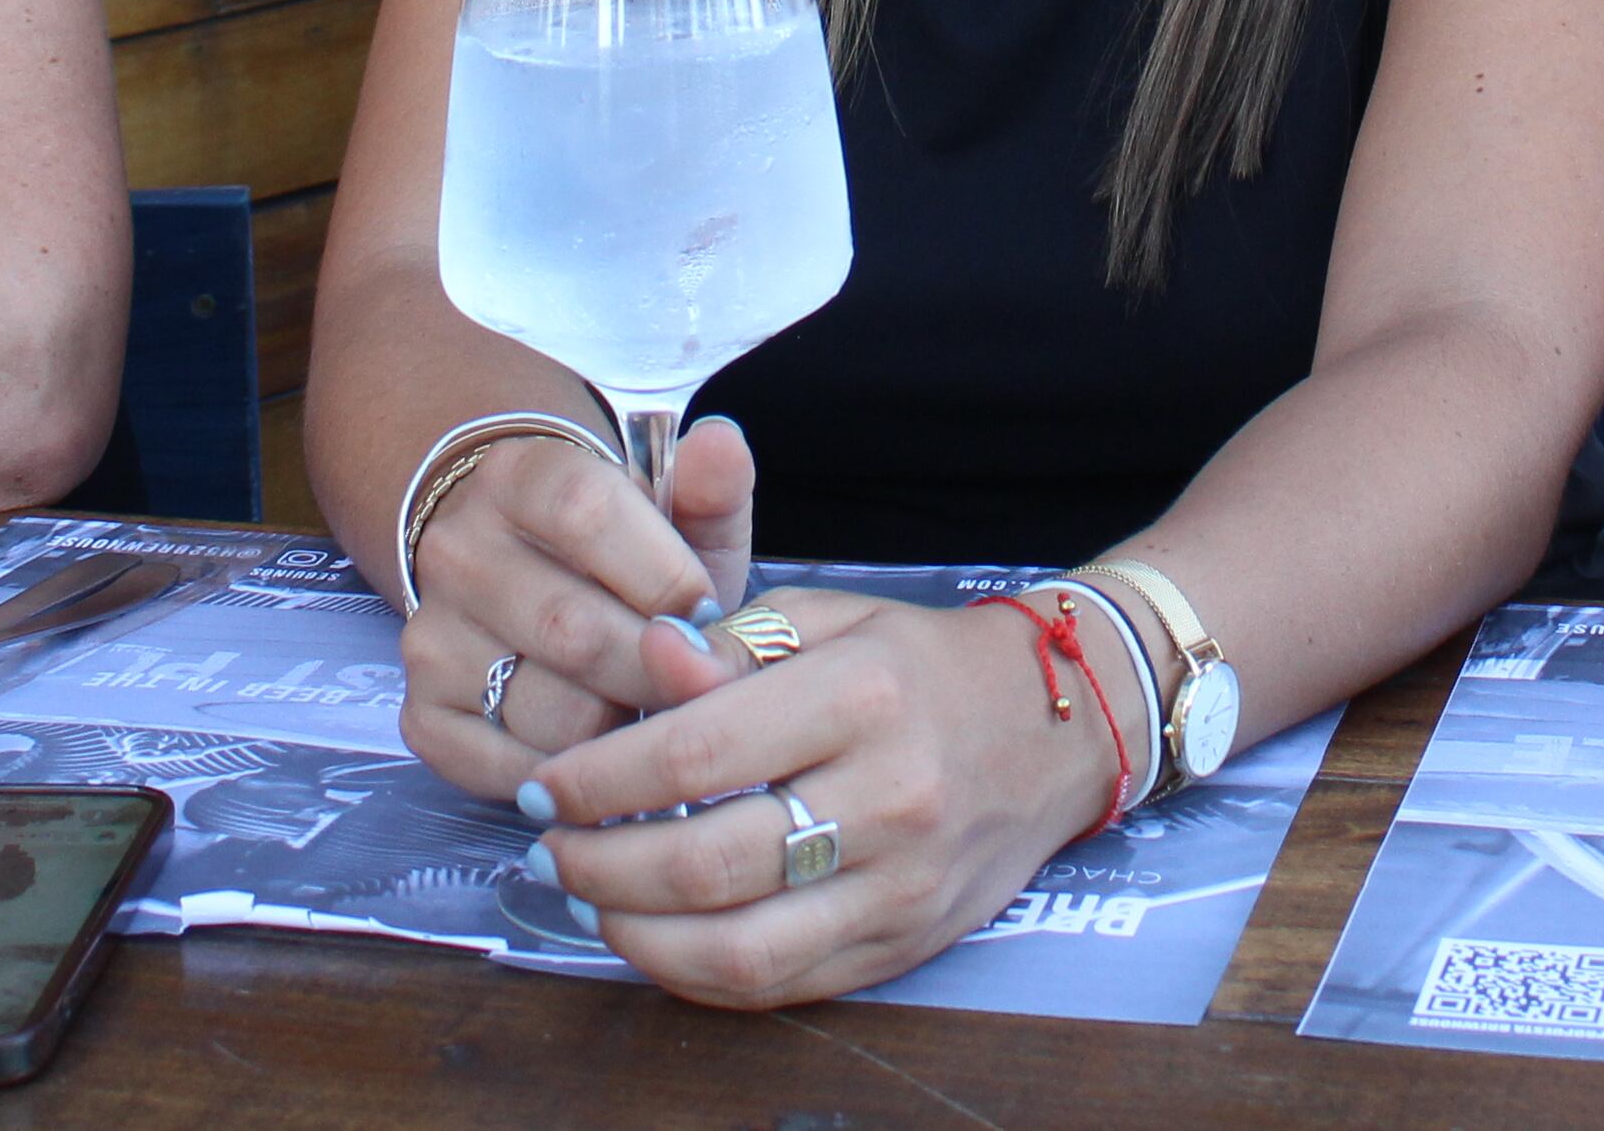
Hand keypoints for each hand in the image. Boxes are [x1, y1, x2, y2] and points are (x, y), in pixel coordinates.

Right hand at [396, 416, 757, 796]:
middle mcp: (457, 551)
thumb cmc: (625, 555)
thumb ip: (709, 484)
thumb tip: (721, 445)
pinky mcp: (423, 715)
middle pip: (572, 630)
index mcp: (518, 477)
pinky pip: (510, 769)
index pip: (588, 514)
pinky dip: (574, 777)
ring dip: (621, 728)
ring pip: (551, 712)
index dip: (665, 577)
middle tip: (700, 686)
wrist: (532, 579)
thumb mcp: (675, 512)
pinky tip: (602, 748)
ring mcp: (430, 635)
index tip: (711, 615)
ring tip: (650, 712)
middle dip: (657, 672)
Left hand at [526, 588, 1123, 1007]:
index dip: (601, 779)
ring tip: (587, 899)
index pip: (698, 752)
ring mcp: (902, 885)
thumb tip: (642, 663)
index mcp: (862, 696)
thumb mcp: (830, 617)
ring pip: (740, 950)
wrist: (1055, 726)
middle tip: (548, 848)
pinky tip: (654, 937)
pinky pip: (782, 986)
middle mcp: (889, 798)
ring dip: (636, 935)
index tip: (548, 782)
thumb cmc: (921, 663)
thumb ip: (729, 644)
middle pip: (707, 864)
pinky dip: (697, 974)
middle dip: (600, 865)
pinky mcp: (905, 943)